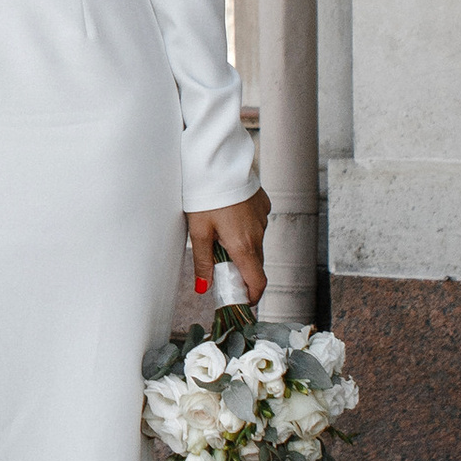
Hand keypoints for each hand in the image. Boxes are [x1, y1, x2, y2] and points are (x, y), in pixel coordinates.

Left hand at [187, 189, 270, 310]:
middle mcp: (259, 233)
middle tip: (221, 272)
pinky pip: (257, 224)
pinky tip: (228, 216)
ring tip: (218, 235)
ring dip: (241, 248)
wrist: (218, 160)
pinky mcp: (263, 203)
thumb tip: (204, 289)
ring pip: (255, 243)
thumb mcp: (197, 231)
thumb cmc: (204, 195)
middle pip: (255, 264)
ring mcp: (263, 217)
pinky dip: (245, 228)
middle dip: (241, 272)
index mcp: (243, 245)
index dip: (251, 296)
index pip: (258, 282)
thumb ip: (202, 262)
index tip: (239, 300)